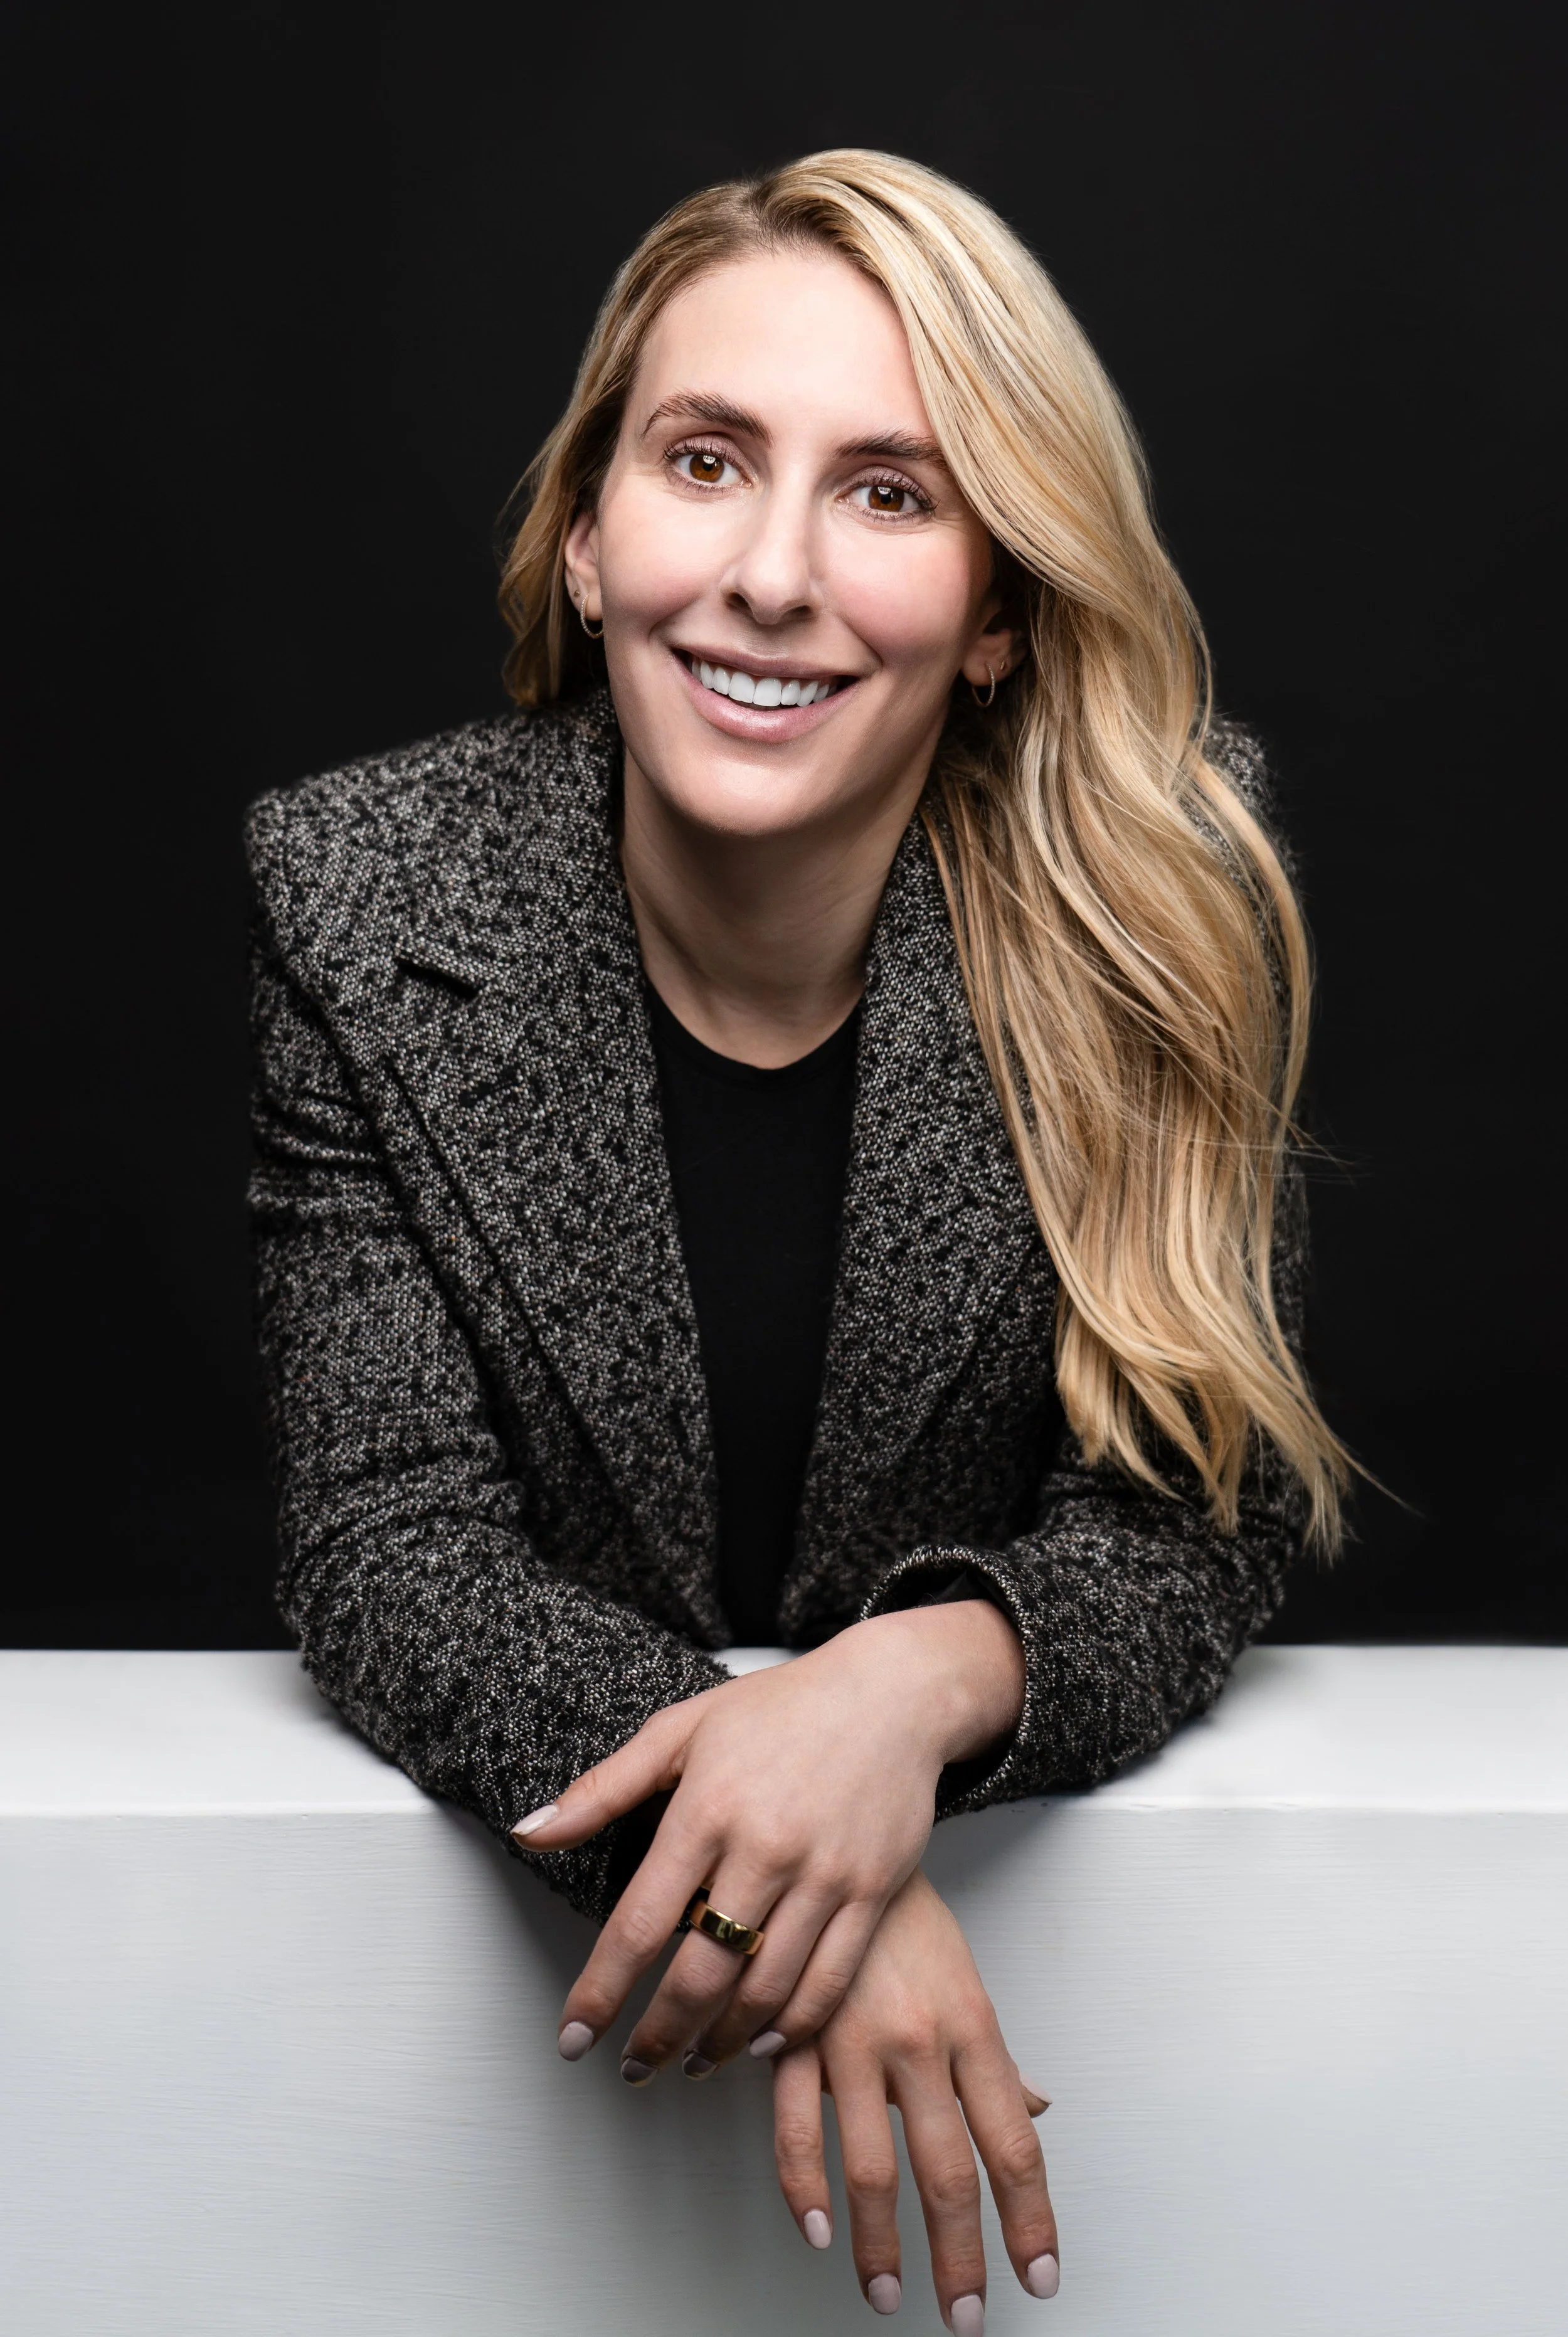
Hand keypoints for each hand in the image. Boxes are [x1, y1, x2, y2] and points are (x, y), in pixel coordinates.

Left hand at [512, 1601, 1024, 2079]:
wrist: (891, 1693)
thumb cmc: (780, 1707)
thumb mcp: (680, 1730)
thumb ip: (602, 1789)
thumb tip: (529, 1830)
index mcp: (706, 1809)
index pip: (638, 1924)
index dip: (599, 1992)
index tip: (572, 2038)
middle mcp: (764, 1848)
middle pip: (700, 1975)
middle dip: (657, 2037)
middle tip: (631, 2067)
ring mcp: (823, 1875)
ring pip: (764, 1992)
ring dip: (719, 2044)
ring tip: (691, 2061)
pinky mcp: (871, 1892)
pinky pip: (827, 1983)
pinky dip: (790, 2028)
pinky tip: (760, 2042)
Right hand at [772, 1868, 1058, 2328]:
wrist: (835, 1840)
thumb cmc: (903, 1914)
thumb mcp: (965, 1977)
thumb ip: (996, 2056)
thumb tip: (1036, 2108)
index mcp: (970, 2026)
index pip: (1012, 2143)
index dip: (1029, 2219)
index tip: (1039, 2276)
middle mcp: (917, 2041)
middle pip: (947, 2171)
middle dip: (958, 2258)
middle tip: (965, 2316)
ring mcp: (851, 2042)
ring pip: (870, 2165)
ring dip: (879, 2243)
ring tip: (887, 2293)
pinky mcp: (790, 2036)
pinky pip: (793, 2125)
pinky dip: (802, 2186)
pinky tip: (814, 2228)